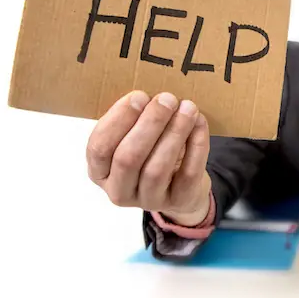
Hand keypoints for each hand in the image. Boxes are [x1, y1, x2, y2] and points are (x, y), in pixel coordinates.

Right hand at [86, 91, 211, 226]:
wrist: (182, 187)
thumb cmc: (152, 153)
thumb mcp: (135, 138)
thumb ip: (136, 120)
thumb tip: (154, 97)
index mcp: (99, 171)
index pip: (99, 148)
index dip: (118, 120)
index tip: (139, 96)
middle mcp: (119, 190)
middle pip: (128, 158)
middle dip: (149, 124)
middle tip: (167, 99)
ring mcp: (148, 200)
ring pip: (157, 168)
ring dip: (174, 132)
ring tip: (188, 108)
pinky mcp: (179, 201)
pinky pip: (188, 174)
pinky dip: (196, 145)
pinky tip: (199, 123)